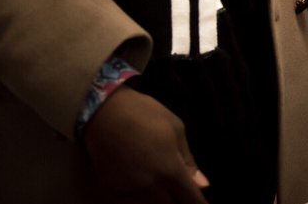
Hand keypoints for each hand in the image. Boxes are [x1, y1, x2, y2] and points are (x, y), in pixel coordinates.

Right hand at [84, 87, 209, 203]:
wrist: (103, 113)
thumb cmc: (145, 114)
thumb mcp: (176, 129)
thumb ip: (189, 161)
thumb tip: (203, 185)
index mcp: (170, 171)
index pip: (191, 199)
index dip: (199, 203)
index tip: (202, 201)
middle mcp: (150, 187)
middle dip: (180, 201)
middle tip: (181, 190)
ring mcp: (129, 191)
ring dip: (161, 199)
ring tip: (163, 187)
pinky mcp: (112, 190)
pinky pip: (132, 202)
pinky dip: (142, 198)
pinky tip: (143, 183)